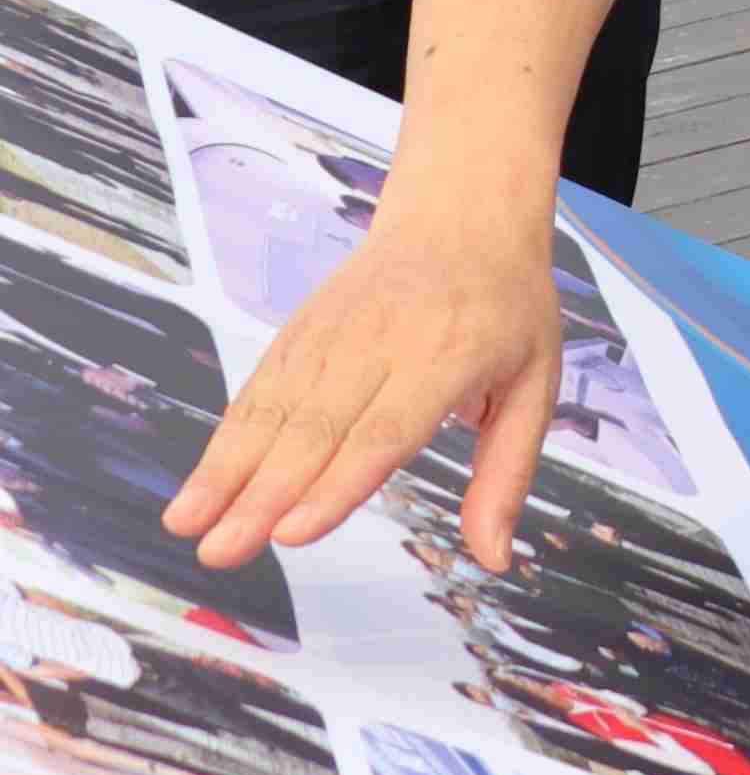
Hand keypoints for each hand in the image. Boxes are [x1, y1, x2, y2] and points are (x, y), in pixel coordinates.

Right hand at [169, 194, 567, 573]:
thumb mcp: (536, 385)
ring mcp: (334, 332)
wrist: (463, 215)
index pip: (386, 430)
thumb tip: (495, 558)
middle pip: (316, 427)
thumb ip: (508, 474)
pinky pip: (260, 388)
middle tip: (222, 553)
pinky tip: (199, 484)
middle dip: (263, 495)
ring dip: (225, 470)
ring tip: (188, 526)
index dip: (338, 484)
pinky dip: (225, 437)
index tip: (294, 533)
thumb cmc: (508, 313)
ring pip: (274, 408)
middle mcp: (383, 342)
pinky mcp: (301, 330)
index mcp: (451, 355)